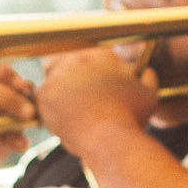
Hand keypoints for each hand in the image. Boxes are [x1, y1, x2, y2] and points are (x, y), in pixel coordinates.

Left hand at [35, 48, 157, 159]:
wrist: (109, 136)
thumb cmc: (130, 117)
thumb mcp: (149, 94)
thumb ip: (147, 77)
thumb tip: (146, 71)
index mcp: (103, 54)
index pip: (87, 51)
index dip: (85, 65)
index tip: (87, 80)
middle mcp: (79, 57)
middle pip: (65, 56)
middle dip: (64, 70)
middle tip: (69, 89)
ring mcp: (60, 73)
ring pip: (49, 74)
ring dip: (54, 86)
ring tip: (62, 103)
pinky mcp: (46, 92)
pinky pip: (39, 95)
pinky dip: (46, 104)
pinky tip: (56, 115)